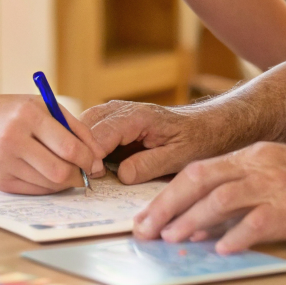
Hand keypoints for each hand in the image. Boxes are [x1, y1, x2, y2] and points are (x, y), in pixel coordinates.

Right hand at [0, 93, 104, 194]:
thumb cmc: (16, 111)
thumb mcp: (45, 106)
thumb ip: (75, 127)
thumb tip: (98, 156)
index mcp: (29, 116)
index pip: (68, 147)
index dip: (88, 159)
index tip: (94, 162)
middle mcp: (13, 139)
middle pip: (59, 171)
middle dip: (79, 175)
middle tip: (84, 172)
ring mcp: (3, 162)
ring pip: (48, 184)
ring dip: (64, 182)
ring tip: (66, 171)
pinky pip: (34, 191)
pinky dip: (48, 186)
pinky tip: (48, 175)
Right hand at [82, 99, 235, 183]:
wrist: (207, 126)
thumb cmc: (196, 140)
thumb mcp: (179, 157)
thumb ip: (149, 165)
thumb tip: (120, 175)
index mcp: (138, 117)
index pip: (102, 132)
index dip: (92, 155)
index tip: (92, 175)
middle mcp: (123, 110)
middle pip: (86, 125)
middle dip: (79, 149)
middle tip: (80, 175)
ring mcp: (116, 113)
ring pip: (84, 124)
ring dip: (78, 145)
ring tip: (80, 169)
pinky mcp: (114, 122)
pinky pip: (91, 129)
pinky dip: (84, 144)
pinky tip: (87, 163)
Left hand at [133, 142, 285, 252]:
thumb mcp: (277, 176)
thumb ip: (241, 193)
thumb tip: (202, 225)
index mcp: (253, 155)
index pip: (199, 170)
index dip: (168, 193)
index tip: (148, 215)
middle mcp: (260, 165)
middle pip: (200, 180)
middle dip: (168, 205)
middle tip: (146, 228)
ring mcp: (277, 186)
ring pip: (221, 199)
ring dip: (192, 221)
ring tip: (173, 240)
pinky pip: (257, 223)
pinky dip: (235, 237)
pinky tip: (221, 250)